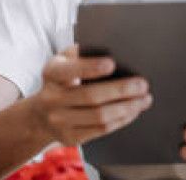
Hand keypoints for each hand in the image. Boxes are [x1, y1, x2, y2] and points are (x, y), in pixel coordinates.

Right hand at [28, 44, 152, 145]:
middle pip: (91, 96)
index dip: (90, 67)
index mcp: (51, 72)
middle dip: (121, 90)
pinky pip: (101, 130)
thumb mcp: (65, 62)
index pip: (70, 70)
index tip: (112, 63)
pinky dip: (121, 120)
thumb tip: (116, 48)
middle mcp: (51, 98)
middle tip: (142, 84)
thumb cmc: (63, 80)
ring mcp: (59, 121)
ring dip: (126, 107)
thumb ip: (83, 53)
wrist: (41, 114)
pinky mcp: (70, 137)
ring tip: (144, 99)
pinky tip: (133, 111)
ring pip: (99, 116)